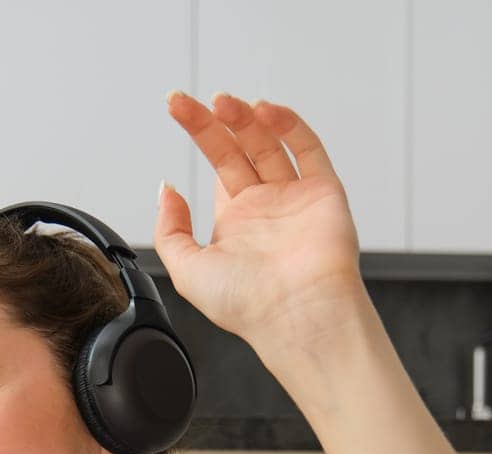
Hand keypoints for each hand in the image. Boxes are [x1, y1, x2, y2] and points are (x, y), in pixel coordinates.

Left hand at [155, 91, 369, 359]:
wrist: (295, 315)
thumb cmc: (246, 304)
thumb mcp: (187, 269)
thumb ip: (170, 229)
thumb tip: (166, 189)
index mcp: (237, 222)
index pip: (220, 165)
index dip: (200, 134)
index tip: (177, 108)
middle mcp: (267, 207)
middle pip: (239, 148)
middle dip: (214, 121)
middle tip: (187, 100)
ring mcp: (296, 198)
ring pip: (271, 143)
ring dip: (246, 118)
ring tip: (223, 102)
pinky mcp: (325, 193)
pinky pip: (309, 149)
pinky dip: (289, 124)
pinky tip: (263, 110)